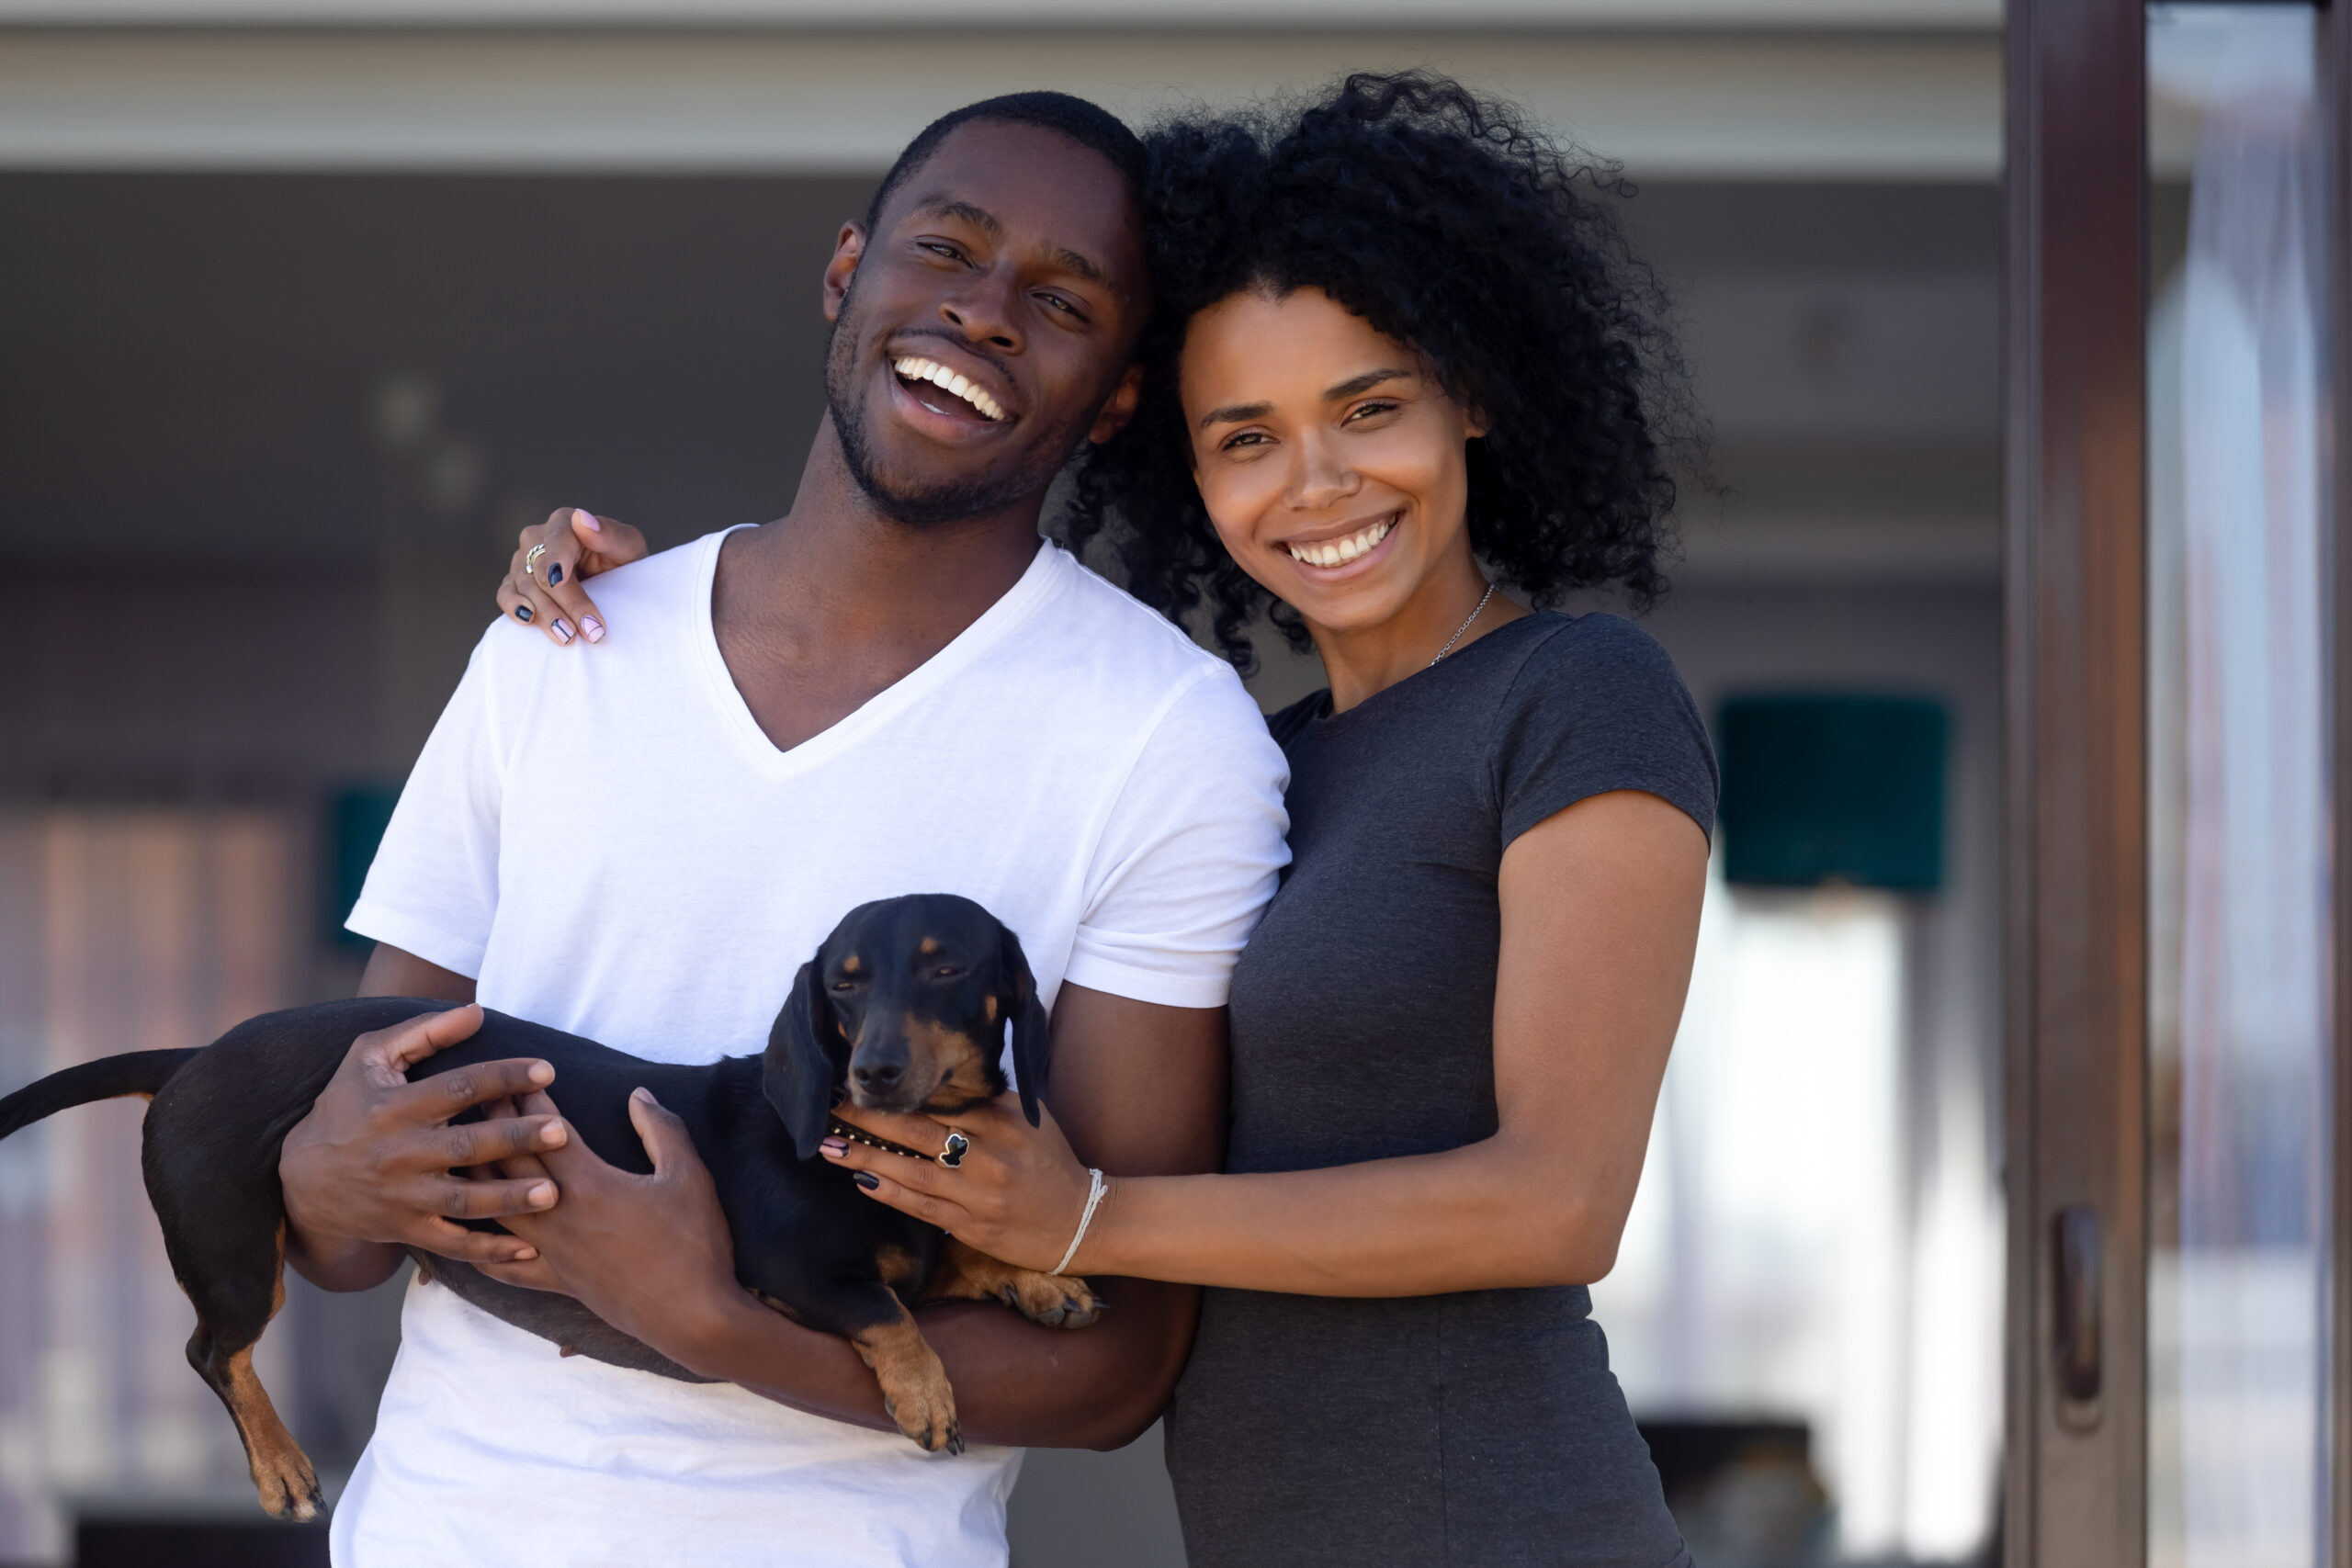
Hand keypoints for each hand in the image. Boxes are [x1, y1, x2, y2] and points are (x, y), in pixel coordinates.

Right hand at [279, 1005, 571, 1268]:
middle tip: (560, 1132)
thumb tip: (477, 1011)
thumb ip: (423, 1032)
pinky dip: (490, 1252)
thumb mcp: (370, 1058)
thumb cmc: (345, 1107)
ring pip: (465, 1201)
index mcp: (397, 1107)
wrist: (301, 1182)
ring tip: (552, 1192)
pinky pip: (453, 1245)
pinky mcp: (408, 1229)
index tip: (546, 1070)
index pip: (458, 1087)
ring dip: (510, 1199)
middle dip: (515, 1140)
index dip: (502, 1077)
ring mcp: (405, 1196)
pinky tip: (530, 1249)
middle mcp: (402, 1153)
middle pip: (467, 1147)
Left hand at [478, 1088, 742, 1353]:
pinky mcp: (557, 1282)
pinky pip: (506, 1266)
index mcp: (590, 1185)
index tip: (514, 1076)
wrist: (693, 1316)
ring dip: (478, 1178)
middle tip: (477, 1099)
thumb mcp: (689, 1176)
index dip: (529, 1100)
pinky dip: (482, 1248)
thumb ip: (661, 1129)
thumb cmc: (695, 1243)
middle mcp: (559, 1216)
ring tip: (462, 1154)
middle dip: (494, 1127)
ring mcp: (553, 1253)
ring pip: (497, 1209)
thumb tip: (638, 1094)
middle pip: (511, 1163)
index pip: (546, 1133)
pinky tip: (469, 1237)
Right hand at [496, 506, 648, 646]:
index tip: (559, 580)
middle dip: (567, 602)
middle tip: (591, 630)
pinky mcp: (515, 584)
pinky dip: (514, 608)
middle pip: (542, 570)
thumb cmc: (623, 561)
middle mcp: (537, 539)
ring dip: (547, 614)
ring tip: (569, 637)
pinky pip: (506, 594)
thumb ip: (609, 533)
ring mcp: (523, 562)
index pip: (556, 538)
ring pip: (526, 586)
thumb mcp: (628, 547)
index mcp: (564, 523)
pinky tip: (528, 621)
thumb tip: (581, 518)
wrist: (615, 585)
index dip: (557, 559)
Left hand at [822, 1098, 1100, 1274]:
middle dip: (869, 1119)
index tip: (861, 1082)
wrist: (1083, 1221)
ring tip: (830, 1147)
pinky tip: (863, 1181)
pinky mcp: (974, 1227)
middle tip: (831, 1108)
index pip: (939, 1100)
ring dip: (867, 1158)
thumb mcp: (1028, 1120)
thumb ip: (986, 1103)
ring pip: (913, 1172)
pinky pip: (923, 1207)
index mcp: (1003, 1120)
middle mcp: (990, 1154)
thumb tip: (934, 1086)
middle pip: (918, 1131)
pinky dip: (891, 1193)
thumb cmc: (1051, 1164)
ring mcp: (981, 1193)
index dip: (898, 1093)